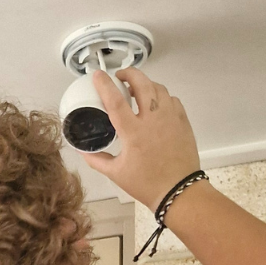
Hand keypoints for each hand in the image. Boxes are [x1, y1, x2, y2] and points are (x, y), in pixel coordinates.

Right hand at [81, 69, 200, 210]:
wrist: (178, 190)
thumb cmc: (146, 183)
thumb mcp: (116, 173)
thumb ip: (97, 160)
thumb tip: (83, 151)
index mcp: (133, 132)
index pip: (115, 101)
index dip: (105, 85)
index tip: (98, 75)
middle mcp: (152, 119)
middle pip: (141, 83)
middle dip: (129, 74)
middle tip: (121, 76)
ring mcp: (170, 117)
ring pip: (158, 88)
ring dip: (146, 83)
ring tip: (138, 89)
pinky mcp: (182, 120)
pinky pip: (171, 99)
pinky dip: (161, 96)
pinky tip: (155, 104)